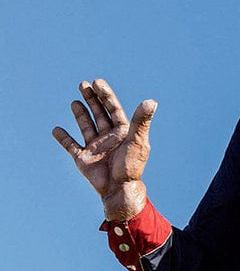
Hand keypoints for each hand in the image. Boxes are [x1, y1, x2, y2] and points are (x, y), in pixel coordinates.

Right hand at [52, 79, 156, 220]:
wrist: (119, 188)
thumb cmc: (131, 165)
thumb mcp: (137, 140)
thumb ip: (141, 121)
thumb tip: (151, 101)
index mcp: (123, 131)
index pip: (113, 108)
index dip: (106, 95)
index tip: (97, 82)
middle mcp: (109, 137)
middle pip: (99, 114)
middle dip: (92, 99)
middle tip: (83, 84)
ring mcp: (96, 147)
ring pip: (86, 126)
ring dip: (80, 114)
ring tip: (74, 101)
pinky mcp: (84, 158)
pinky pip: (71, 146)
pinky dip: (63, 138)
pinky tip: (56, 129)